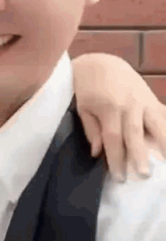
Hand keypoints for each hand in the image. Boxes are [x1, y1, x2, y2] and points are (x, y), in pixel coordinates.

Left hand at [72, 53, 165, 179]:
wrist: (101, 63)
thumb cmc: (87, 88)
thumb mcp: (82, 108)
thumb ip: (91, 130)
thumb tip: (98, 153)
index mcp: (109, 108)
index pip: (114, 138)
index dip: (117, 159)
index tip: (120, 178)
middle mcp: (129, 105)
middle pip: (136, 133)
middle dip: (140, 155)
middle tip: (144, 175)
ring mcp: (144, 100)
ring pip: (157, 123)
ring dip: (164, 142)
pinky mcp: (152, 98)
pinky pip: (163, 113)